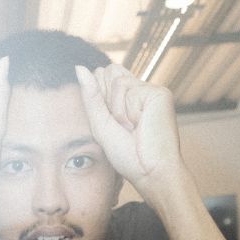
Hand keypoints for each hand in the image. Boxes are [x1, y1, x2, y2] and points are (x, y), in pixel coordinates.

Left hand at [75, 63, 185, 196]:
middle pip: (109, 72)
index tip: (114, 124)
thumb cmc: (127, 156)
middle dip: (108, 102)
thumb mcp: (101, 125)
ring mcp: (150, 91)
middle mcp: (139, 91)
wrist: (150, 172)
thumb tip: (79, 67)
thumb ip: (91, 96)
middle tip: (123, 127)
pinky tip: (141, 124)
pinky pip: (131, 90)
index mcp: (126, 98)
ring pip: (118, 83)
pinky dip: (130, 111)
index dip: (100, 98)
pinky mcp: (159, 93)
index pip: (103, 76)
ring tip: (133, 128)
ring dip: (119, 111)